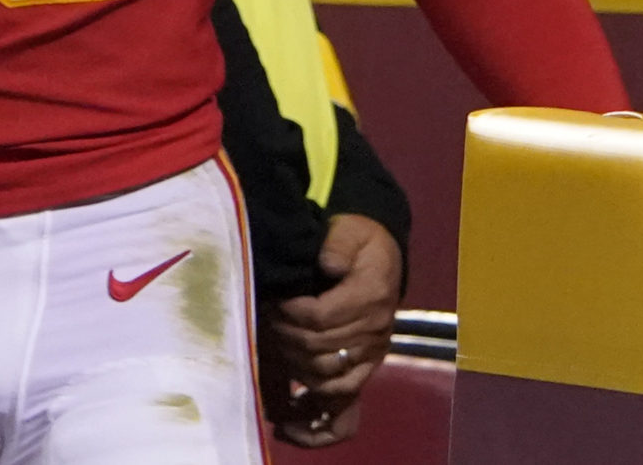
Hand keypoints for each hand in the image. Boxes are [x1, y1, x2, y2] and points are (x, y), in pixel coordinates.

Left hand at [262, 213, 402, 447]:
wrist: (381, 257)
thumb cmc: (359, 241)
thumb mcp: (350, 230)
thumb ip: (337, 244)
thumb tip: (327, 264)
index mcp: (371, 296)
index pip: (320, 317)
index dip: (289, 312)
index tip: (271, 299)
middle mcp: (375, 331)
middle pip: (318, 348)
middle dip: (283, 335)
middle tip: (261, 318)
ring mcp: (370, 355)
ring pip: (326, 376)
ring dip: (292, 364)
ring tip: (268, 344)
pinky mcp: (364, 369)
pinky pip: (345, 404)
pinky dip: (317, 412)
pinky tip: (288, 409)